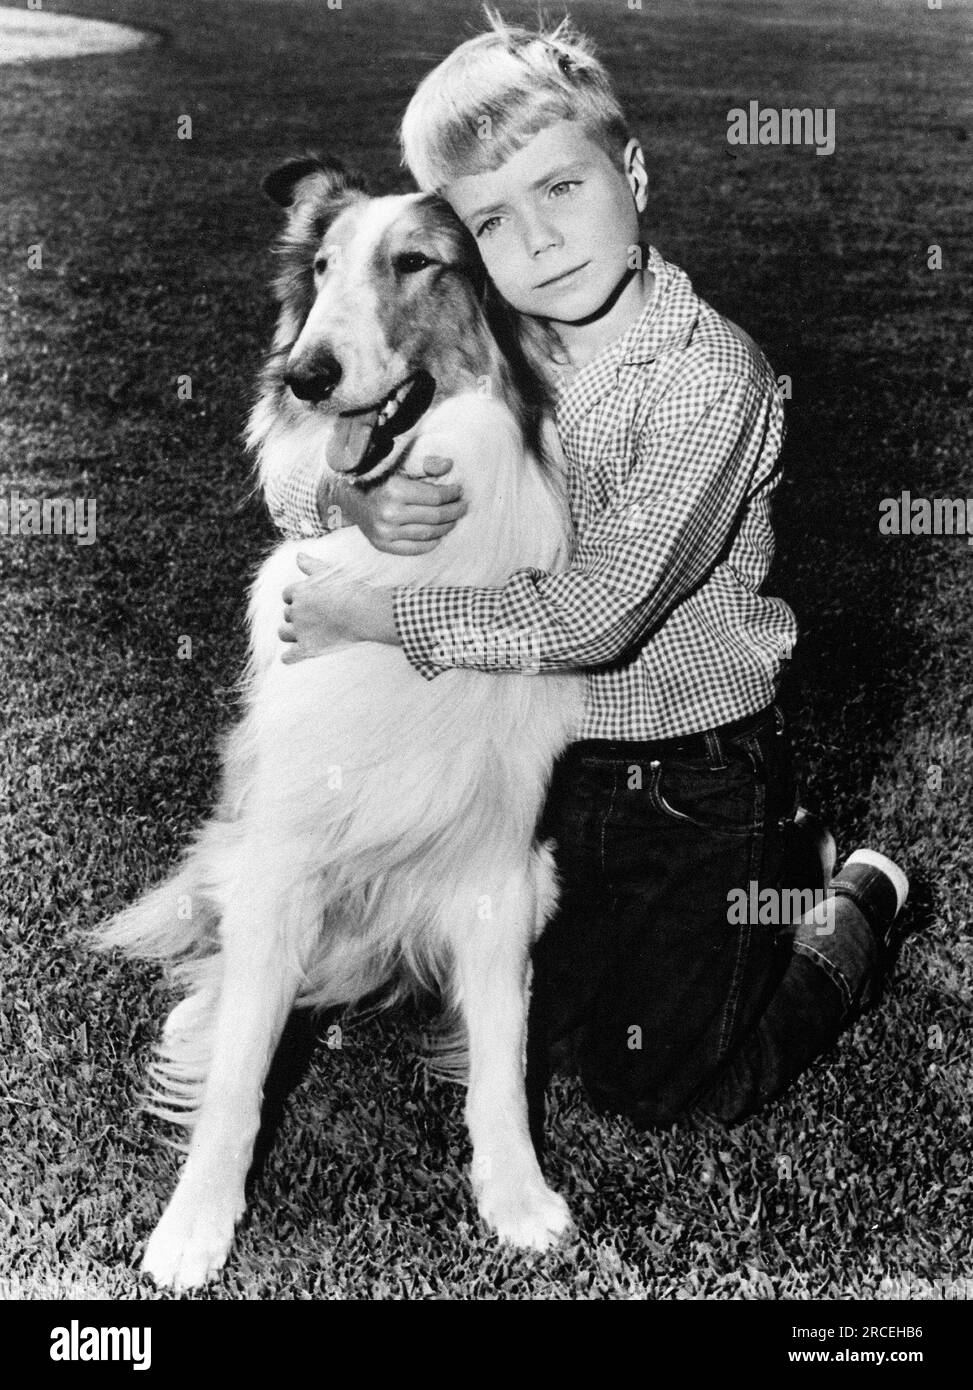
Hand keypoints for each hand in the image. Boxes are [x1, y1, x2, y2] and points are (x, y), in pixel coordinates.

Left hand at [279, 554, 397, 662]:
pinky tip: (293, 656)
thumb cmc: (352, 590)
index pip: (287, 594)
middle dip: (297, 616)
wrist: (364, 612)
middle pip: (287, 614)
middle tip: (315, 618)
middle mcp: (296, 611)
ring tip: (303, 634)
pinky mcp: (308, 649)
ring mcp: (301, 631)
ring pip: (283, 633)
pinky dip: (289, 657)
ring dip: (290, 633)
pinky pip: (289, 657)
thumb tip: (298, 556)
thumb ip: (311, 565)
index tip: (309, 601)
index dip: (296, 598)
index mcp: (300, 592)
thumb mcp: (331, 572)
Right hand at [345, 455, 467, 554]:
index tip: (458, 491)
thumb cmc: (377, 477)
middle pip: (435, 517)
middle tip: (463, 506)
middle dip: (454, 511)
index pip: (436, 497)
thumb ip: (424, 464)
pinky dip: (431, 542)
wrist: (347, 496)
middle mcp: (389, 514)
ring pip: (428, 534)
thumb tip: (449, 465)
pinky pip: (415, 548)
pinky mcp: (382, 545)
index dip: (452, 494)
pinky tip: (439, 534)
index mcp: (395, 491)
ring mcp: (385, 533)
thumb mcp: (399, 464)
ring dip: (446, 527)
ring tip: (453, 519)